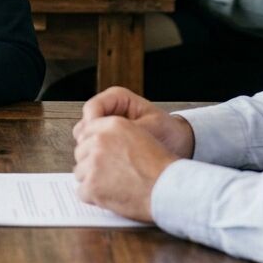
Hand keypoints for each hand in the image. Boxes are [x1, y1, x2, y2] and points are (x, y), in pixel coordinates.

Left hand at [73, 114, 178, 222]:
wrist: (170, 188)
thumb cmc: (161, 168)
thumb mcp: (141, 136)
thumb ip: (115, 135)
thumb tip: (92, 142)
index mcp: (113, 125)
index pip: (86, 132)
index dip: (93, 147)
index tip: (100, 157)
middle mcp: (100, 140)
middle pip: (81, 153)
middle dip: (92, 164)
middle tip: (110, 174)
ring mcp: (94, 162)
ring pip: (80, 172)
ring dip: (93, 181)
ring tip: (114, 186)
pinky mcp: (92, 184)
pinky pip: (82, 192)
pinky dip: (94, 197)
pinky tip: (111, 196)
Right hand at [75, 86, 194, 157]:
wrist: (178, 143)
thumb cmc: (168, 132)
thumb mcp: (152, 128)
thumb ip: (130, 130)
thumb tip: (110, 139)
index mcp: (117, 98)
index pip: (92, 108)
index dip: (92, 125)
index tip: (98, 141)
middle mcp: (107, 110)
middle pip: (85, 124)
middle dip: (91, 140)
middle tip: (104, 155)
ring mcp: (104, 125)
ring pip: (85, 137)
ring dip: (93, 150)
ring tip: (109, 161)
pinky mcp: (105, 139)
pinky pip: (92, 148)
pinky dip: (98, 156)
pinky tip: (110, 164)